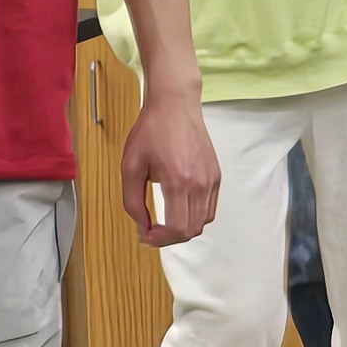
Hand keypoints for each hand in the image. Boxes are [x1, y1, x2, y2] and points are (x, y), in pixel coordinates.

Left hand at [120, 86, 220, 247]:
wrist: (175, 105)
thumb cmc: (151, 130)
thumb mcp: (130, 166)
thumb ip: (132, 201)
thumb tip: (142, 227)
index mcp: (178, 181)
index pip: (178, 228)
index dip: (161, 240)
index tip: (146, 236)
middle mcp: (200, 183)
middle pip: (192, 230)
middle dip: (170, 237)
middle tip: (152, 231)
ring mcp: (211, 180)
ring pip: (203, 222)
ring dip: (184, 228)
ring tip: (165, 220)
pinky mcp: (216, 175)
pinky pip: (209, 208)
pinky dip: (195, 215)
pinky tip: (179, 206)